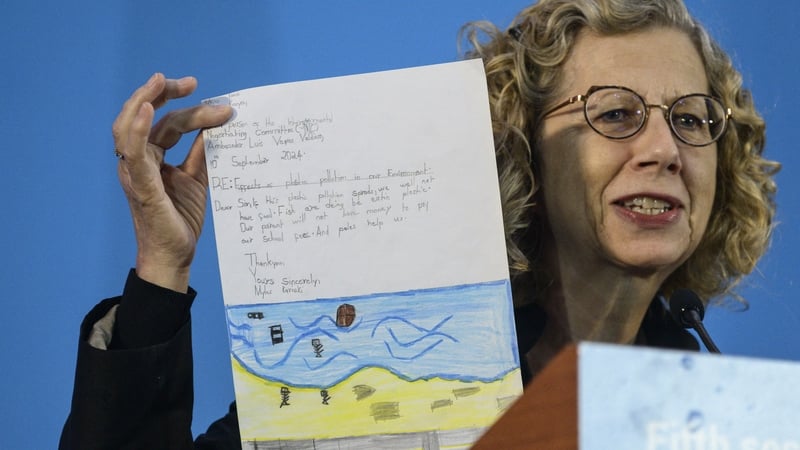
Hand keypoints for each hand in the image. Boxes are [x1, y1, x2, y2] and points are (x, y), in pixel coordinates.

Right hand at [112, 73, 231, 291]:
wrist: (177, 256)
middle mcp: (137, 162)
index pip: (165, 121)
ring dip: (145, 101)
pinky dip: (138, 130)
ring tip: (161, 82)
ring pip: (130, 127)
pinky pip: (134, 153)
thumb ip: (203, 151)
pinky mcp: (142, 186)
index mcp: (151, 158)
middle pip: (145, 116)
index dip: (184, 104)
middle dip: (163, 93)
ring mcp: (135, 173)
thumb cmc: (181, 220)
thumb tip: (218, 124)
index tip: (205, 92)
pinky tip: (149, 110)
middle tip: (191, 83)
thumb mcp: (197, 178)